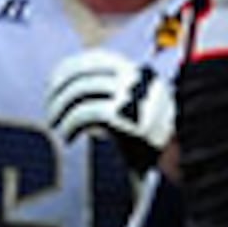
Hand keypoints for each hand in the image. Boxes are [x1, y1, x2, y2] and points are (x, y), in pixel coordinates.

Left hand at [46, 46, 177, 164]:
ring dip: (60, 108)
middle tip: (51, 113)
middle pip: (85, 72)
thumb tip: (67, 84)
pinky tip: (68, 138)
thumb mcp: (131, 111)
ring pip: (82, 90)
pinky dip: (70, 124)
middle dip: (59, 91)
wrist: (176, 168)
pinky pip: (89, 112)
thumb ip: (109, 94)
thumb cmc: (147, 144)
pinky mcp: (133, 118)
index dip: (68, 69)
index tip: (52, 86)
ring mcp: (138, 97)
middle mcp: (140, 80)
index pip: (97, 58)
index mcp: (140, 73)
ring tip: (57, 127)